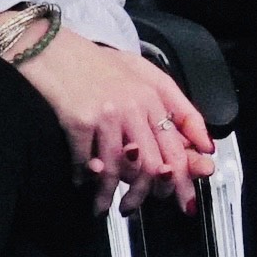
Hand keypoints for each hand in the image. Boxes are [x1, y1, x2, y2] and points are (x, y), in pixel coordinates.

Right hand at [9, 29, 216, 214]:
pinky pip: (88, 164)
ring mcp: (109, 114)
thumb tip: (201, 144)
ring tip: (104, 205)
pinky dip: (85, 180)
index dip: (185, 176)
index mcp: (155, 94)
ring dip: (111, 195)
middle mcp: (136, 104)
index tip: (184, 199)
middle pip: (154, 163)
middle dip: (147, 194)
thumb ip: (174, 107)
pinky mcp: (80, 122)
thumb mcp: (144, 75)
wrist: (54, 50)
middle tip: (136, 206)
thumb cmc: (98, 64)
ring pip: (121, 170)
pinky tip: (82, 182)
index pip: (178, 143)